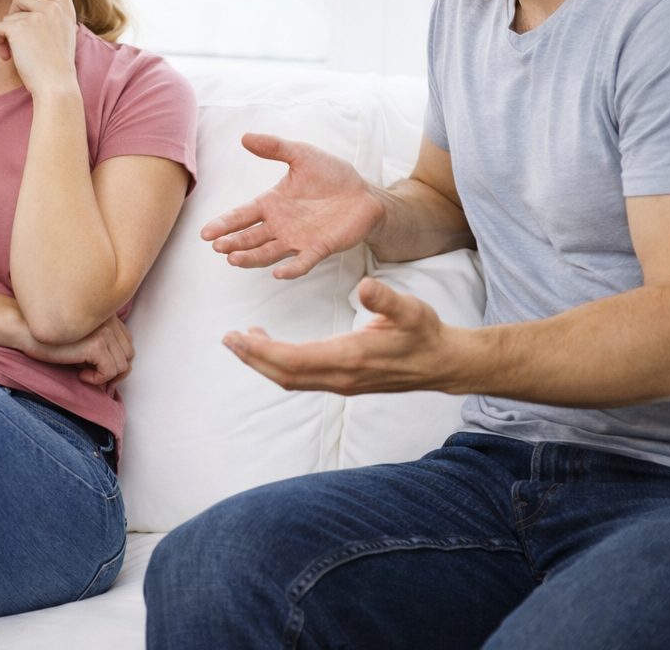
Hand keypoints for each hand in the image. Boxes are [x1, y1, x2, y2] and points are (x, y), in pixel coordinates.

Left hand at [0, 0, 77, 93]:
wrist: (56, 85)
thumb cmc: (58, 67)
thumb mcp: (65, 35)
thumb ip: (54, 17)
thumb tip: (31, 8)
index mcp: (66, 9)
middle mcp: (52, 8)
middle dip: (14, 13)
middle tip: (17, 34)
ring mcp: (36, 16)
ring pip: (9, 16)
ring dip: (7, 34)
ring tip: (15, 53)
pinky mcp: (18, 27)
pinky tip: (7, 57)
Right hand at [18, 311, 134, 389]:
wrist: (24, 330)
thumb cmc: (49, 337)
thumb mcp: (80, 336)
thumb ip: (99, 341)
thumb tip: (118, 370)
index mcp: (106, 315)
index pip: (127, 342)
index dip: (116, 360)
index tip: (99, 370)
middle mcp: (109, 319)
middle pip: (129, 354)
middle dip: (114, 372)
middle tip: (93, 377)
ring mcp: (104, 330)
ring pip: (122, 365)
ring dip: (105, 376)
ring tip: (85, 374)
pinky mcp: (96, 343)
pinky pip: (110, 371)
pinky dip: (98, 379)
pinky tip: (80, 375)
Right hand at [201, 134, 384, 278]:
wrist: (364, 194)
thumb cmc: (332, 175)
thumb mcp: (302, 155)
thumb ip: (275, 148)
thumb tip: (245, 137)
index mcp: (272, 203)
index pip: (241, 216)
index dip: (224, 224)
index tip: (206, 233)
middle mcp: (280, 225)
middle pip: (250, 237)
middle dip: (233, 242)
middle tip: (218, 246)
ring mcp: (298, 239)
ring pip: (268, 252)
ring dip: (252, 257)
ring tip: (234, 259)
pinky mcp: (319, 248)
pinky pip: (303, 262)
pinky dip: (291, 269)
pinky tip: (278, 273)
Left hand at [221, 278, 470, 394]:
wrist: (442, 363)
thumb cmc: (424, 332)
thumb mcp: (410, 309)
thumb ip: (385, 298)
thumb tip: (364, 285)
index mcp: (350, 357)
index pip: (295, 360)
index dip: (262, 350)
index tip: (238, 336)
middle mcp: (341, 377)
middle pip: (285, 374)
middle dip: (253, 358)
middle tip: (227, 339)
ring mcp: (341, 383)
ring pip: (291, 378)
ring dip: (262, 362)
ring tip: (240, 340)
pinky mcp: (343, 381)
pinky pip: (302, 377)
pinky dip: (279, 363)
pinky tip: (269, 345)